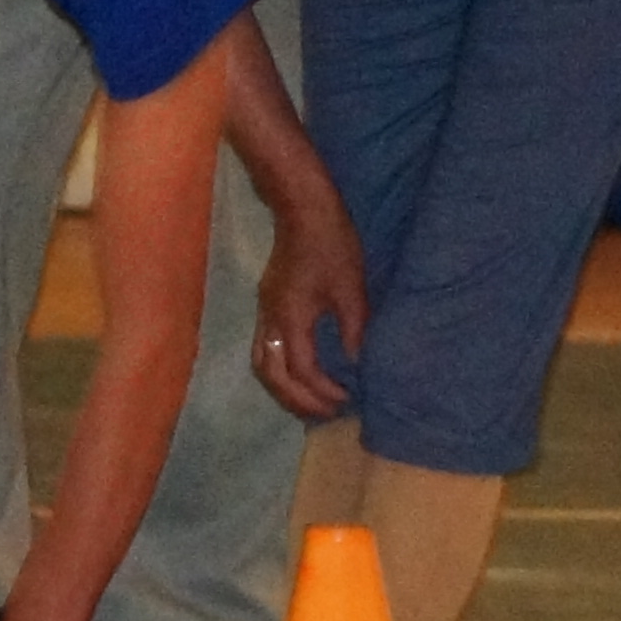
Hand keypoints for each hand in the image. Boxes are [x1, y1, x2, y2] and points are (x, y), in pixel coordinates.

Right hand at [252, 194, 366, 422]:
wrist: (302, 208)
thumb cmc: (331, 245)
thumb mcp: (351, 290)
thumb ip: (355, 331)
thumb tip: (359, 365)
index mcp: (290, 317)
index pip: (301, 371)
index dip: (323, 391)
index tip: (348, 400)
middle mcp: (269, 318)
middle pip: (271, 375)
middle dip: (297, 400)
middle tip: (327, 413)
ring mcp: (264, 309)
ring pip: (261, 363)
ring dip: (284, 387)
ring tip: (312, 399)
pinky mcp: (267, 302)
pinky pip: (264, 347)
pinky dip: (281, 369)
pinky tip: (303, 370)